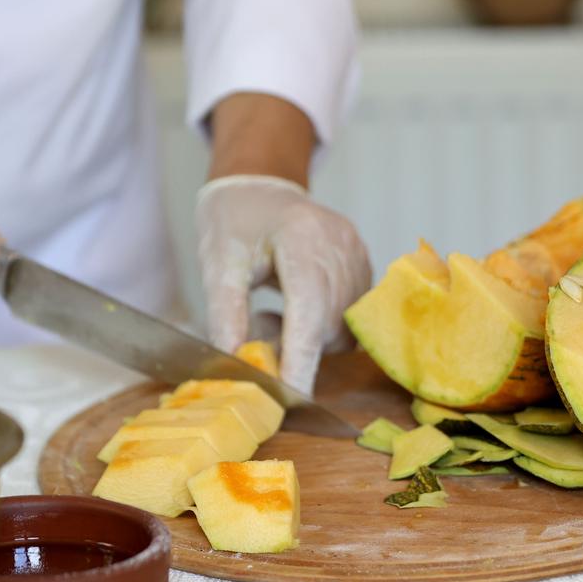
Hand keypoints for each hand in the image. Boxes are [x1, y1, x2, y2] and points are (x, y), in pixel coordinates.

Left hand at [196, 175, 370, 393]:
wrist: (260, 184)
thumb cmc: (234, 220)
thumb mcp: (218, 264)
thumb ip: (226, 315)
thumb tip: (235, 364)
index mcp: (302, 237)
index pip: (309, 310)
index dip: (302, 359)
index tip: (290, 397)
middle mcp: (340, 244)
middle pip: (327, 323)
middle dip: (296, 349)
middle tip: (256, 336)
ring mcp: (357, 253)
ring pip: (342, 326)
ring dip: (308, 337)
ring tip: (272, 313)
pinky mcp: (364, 263)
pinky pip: (349, 315)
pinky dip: (321, 324)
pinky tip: (295, 304)